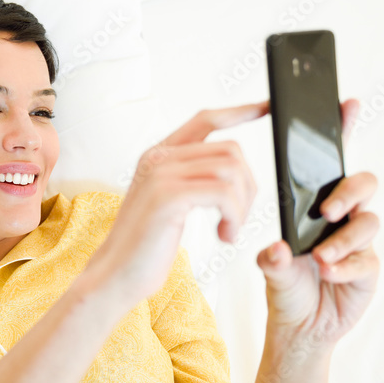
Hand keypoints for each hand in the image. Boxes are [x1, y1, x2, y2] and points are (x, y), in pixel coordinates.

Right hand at [89, 100, 268, 303]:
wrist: (116, 275)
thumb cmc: (145, 247)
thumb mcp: (170, 204)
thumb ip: (192, 180)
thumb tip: (233, 172)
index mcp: (158, 155)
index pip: (205, 119)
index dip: (240, 111)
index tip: (267, 107)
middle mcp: (158, 158)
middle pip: (230, 149)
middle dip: (248, 185)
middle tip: (238, 218)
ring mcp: (161, 174)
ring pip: (231, 170)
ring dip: (242, 206)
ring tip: (229, 230)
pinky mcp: (168, 196)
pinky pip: (224, 194)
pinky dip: (234, 217)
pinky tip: (223, 236)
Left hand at [256, 98, 379, 352]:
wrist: (297, 327)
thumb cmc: (284, 284)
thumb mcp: (270, 266)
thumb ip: (271, 256)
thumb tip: (277, 248)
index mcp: (317, 204)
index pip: (333, 162)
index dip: (342, 132)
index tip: (347, 102)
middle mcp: (343, 217)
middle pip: (364, 184)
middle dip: (348, 191)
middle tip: (325, 211)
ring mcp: (359, 242)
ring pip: (368, 222)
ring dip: (344, 239)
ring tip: (321, 257)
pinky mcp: (369, 268)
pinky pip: (367, 259)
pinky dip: (346, 266)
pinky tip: (327, 274)